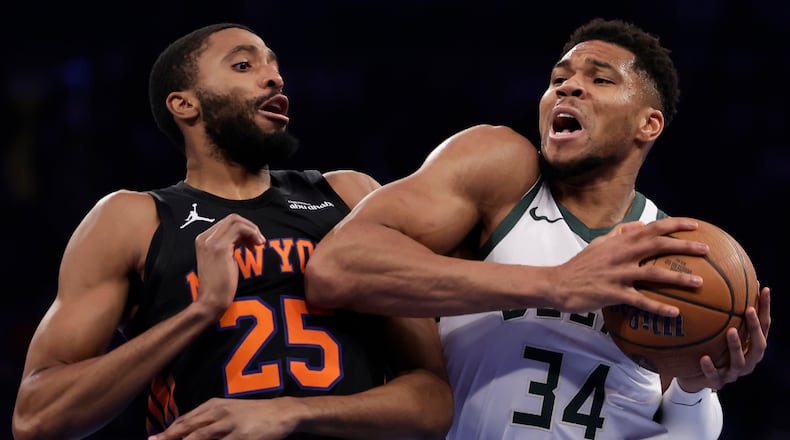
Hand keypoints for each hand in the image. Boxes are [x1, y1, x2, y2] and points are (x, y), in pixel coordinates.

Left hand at [148, 397, 300, 439]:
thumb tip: (185, 431)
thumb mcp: (229, 410)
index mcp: (213, 406)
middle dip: (168, 438)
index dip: (167, 432)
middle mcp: (219, 413)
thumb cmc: (253, 413)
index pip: (184, 421)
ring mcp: (230, 425)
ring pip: (199, 439)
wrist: (282, 412)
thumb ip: (208, 419)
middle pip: (187, 429)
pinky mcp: (242, 437)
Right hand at [193, 214, 265, 318]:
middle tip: (259, 242)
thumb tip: (244, 237)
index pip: (227, 222)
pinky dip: (252, 234)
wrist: (211, 301)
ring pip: (236, 221)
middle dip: (250, 227)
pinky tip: (256, 247)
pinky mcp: (220, 248)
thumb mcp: (223, 259)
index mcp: (204, 239)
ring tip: (259, 244)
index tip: (252, 243)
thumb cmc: (220, 284)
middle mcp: (205, 237)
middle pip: (232, 219)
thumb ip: (229, 245)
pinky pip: (240, 229)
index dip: (244, 229)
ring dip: (252, 230)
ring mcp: (211, 242)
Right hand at [554, 217, 707, 315]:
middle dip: (684, 246)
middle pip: (657, 245)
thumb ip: (619, 233)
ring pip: (653, 274)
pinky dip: (658, 307)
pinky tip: (674, 313)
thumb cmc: (580, 265)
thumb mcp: (598, 243)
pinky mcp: (613, 293)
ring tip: (699, 283)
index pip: (651, 227)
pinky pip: (640, 301)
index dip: (675, 224)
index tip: (695, 225)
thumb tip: (640, 224)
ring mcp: (617, 274)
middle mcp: (621, 254)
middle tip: (707, 250)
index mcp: (619, 241)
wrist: (558, 284)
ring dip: (678, 278)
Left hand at [676, 286, 770, 391]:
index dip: (765, 308)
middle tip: (748, 309)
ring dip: (736, 346)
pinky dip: (710, 367)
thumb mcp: (717, 330)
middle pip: (759, 344)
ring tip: (730, 331)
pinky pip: (714, 376)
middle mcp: (748, 360)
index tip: (763, 288)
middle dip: (754, 327)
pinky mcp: (718, 383)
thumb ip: (722, 312)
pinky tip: (703, 358)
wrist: (694, 378)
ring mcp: (734, 373)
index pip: (763, 325)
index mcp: (751, 346)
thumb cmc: (710, 348)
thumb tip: (720, 278)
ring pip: (740, 362)